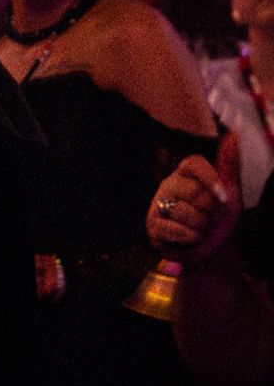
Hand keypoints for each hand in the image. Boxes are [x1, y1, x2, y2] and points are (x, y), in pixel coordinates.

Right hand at [146, 133, 239, 262]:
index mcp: (187, 173)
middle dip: (209, 211)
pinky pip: (170, 228)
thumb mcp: (230, 192)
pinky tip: (191, 238)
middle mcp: (170, 184)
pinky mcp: (152, 223)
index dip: (210, 180)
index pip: (193, 164)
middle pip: (193, 192)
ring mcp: (158, 203)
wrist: (211, 250)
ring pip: (182, 211)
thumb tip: (232, 135)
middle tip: (210, 218)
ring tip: (201, 230)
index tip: (224, 198)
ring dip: (200, 227)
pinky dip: (186, 236)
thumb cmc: (219, 218)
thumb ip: (229, 165)